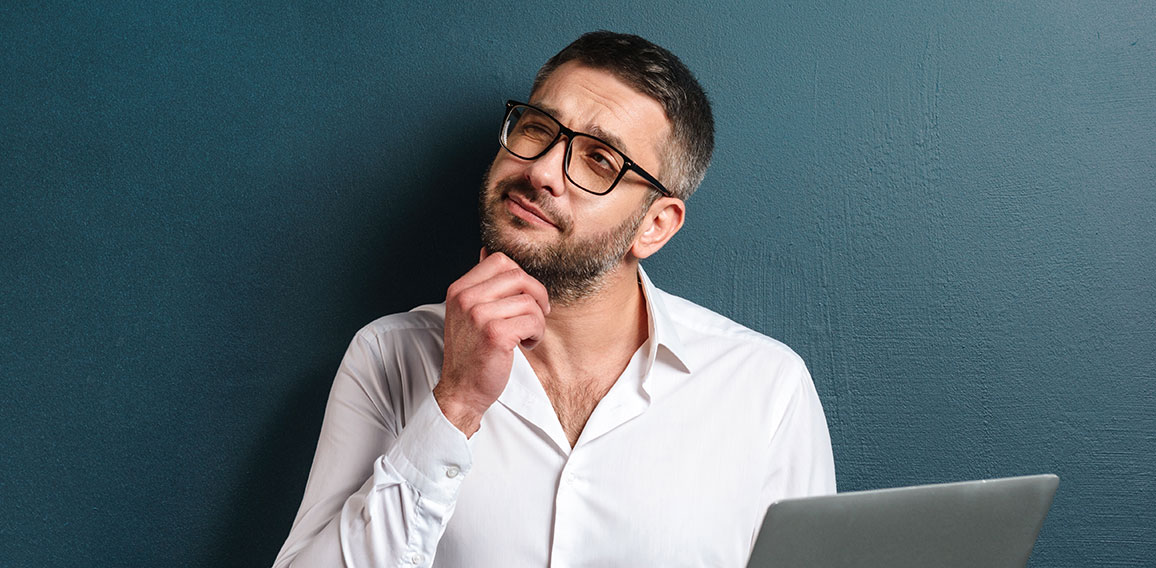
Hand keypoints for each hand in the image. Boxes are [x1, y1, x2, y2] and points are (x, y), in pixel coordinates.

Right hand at [434, 249, 549, 436]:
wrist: (461, 389)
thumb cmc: (471, 352)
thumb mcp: (467, 312)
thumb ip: (480, 285)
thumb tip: (487, 251)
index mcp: (459, 289)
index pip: (499, 260)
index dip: (520, 276)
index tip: (525, 296)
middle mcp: (465, 298)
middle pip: (518, 276)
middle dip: (536, 294)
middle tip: (538, 313)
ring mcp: (478, 315)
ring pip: (529, 301)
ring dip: (537, 320)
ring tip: (527, 335)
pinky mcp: (495, 334)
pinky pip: (532, 321)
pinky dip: (536, 334)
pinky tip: (525, 344)